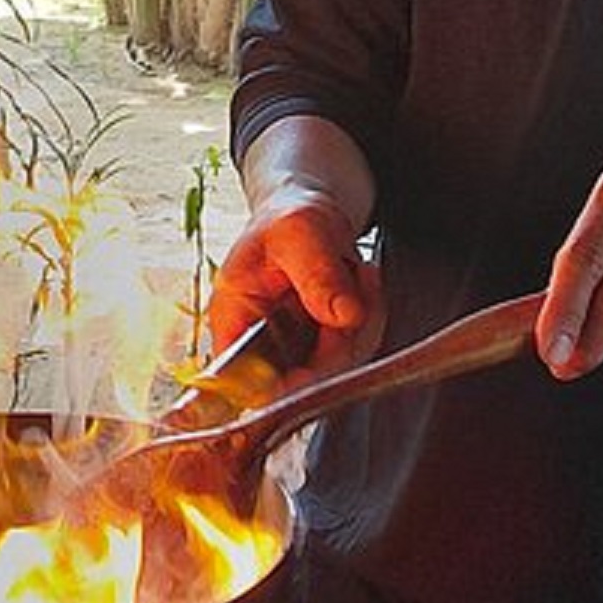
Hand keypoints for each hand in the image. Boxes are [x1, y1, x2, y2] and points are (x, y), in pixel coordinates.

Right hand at [209, 190, 383, 379]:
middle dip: (338, 340)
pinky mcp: (322, 349)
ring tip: (354, 271)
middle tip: (352, 287)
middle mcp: (260, 345)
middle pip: (299, 380)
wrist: (305, 216)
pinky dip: (369, 317)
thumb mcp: (298, 233)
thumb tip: (342, 315)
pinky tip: (361, 281)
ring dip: (360, 322)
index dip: (275, 386)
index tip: (310, 371)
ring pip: (336, 367)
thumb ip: (317, 273)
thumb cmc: (286, 220)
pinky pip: (354, 351)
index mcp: (233, 319)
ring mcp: (293, 351)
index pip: (241, 380)